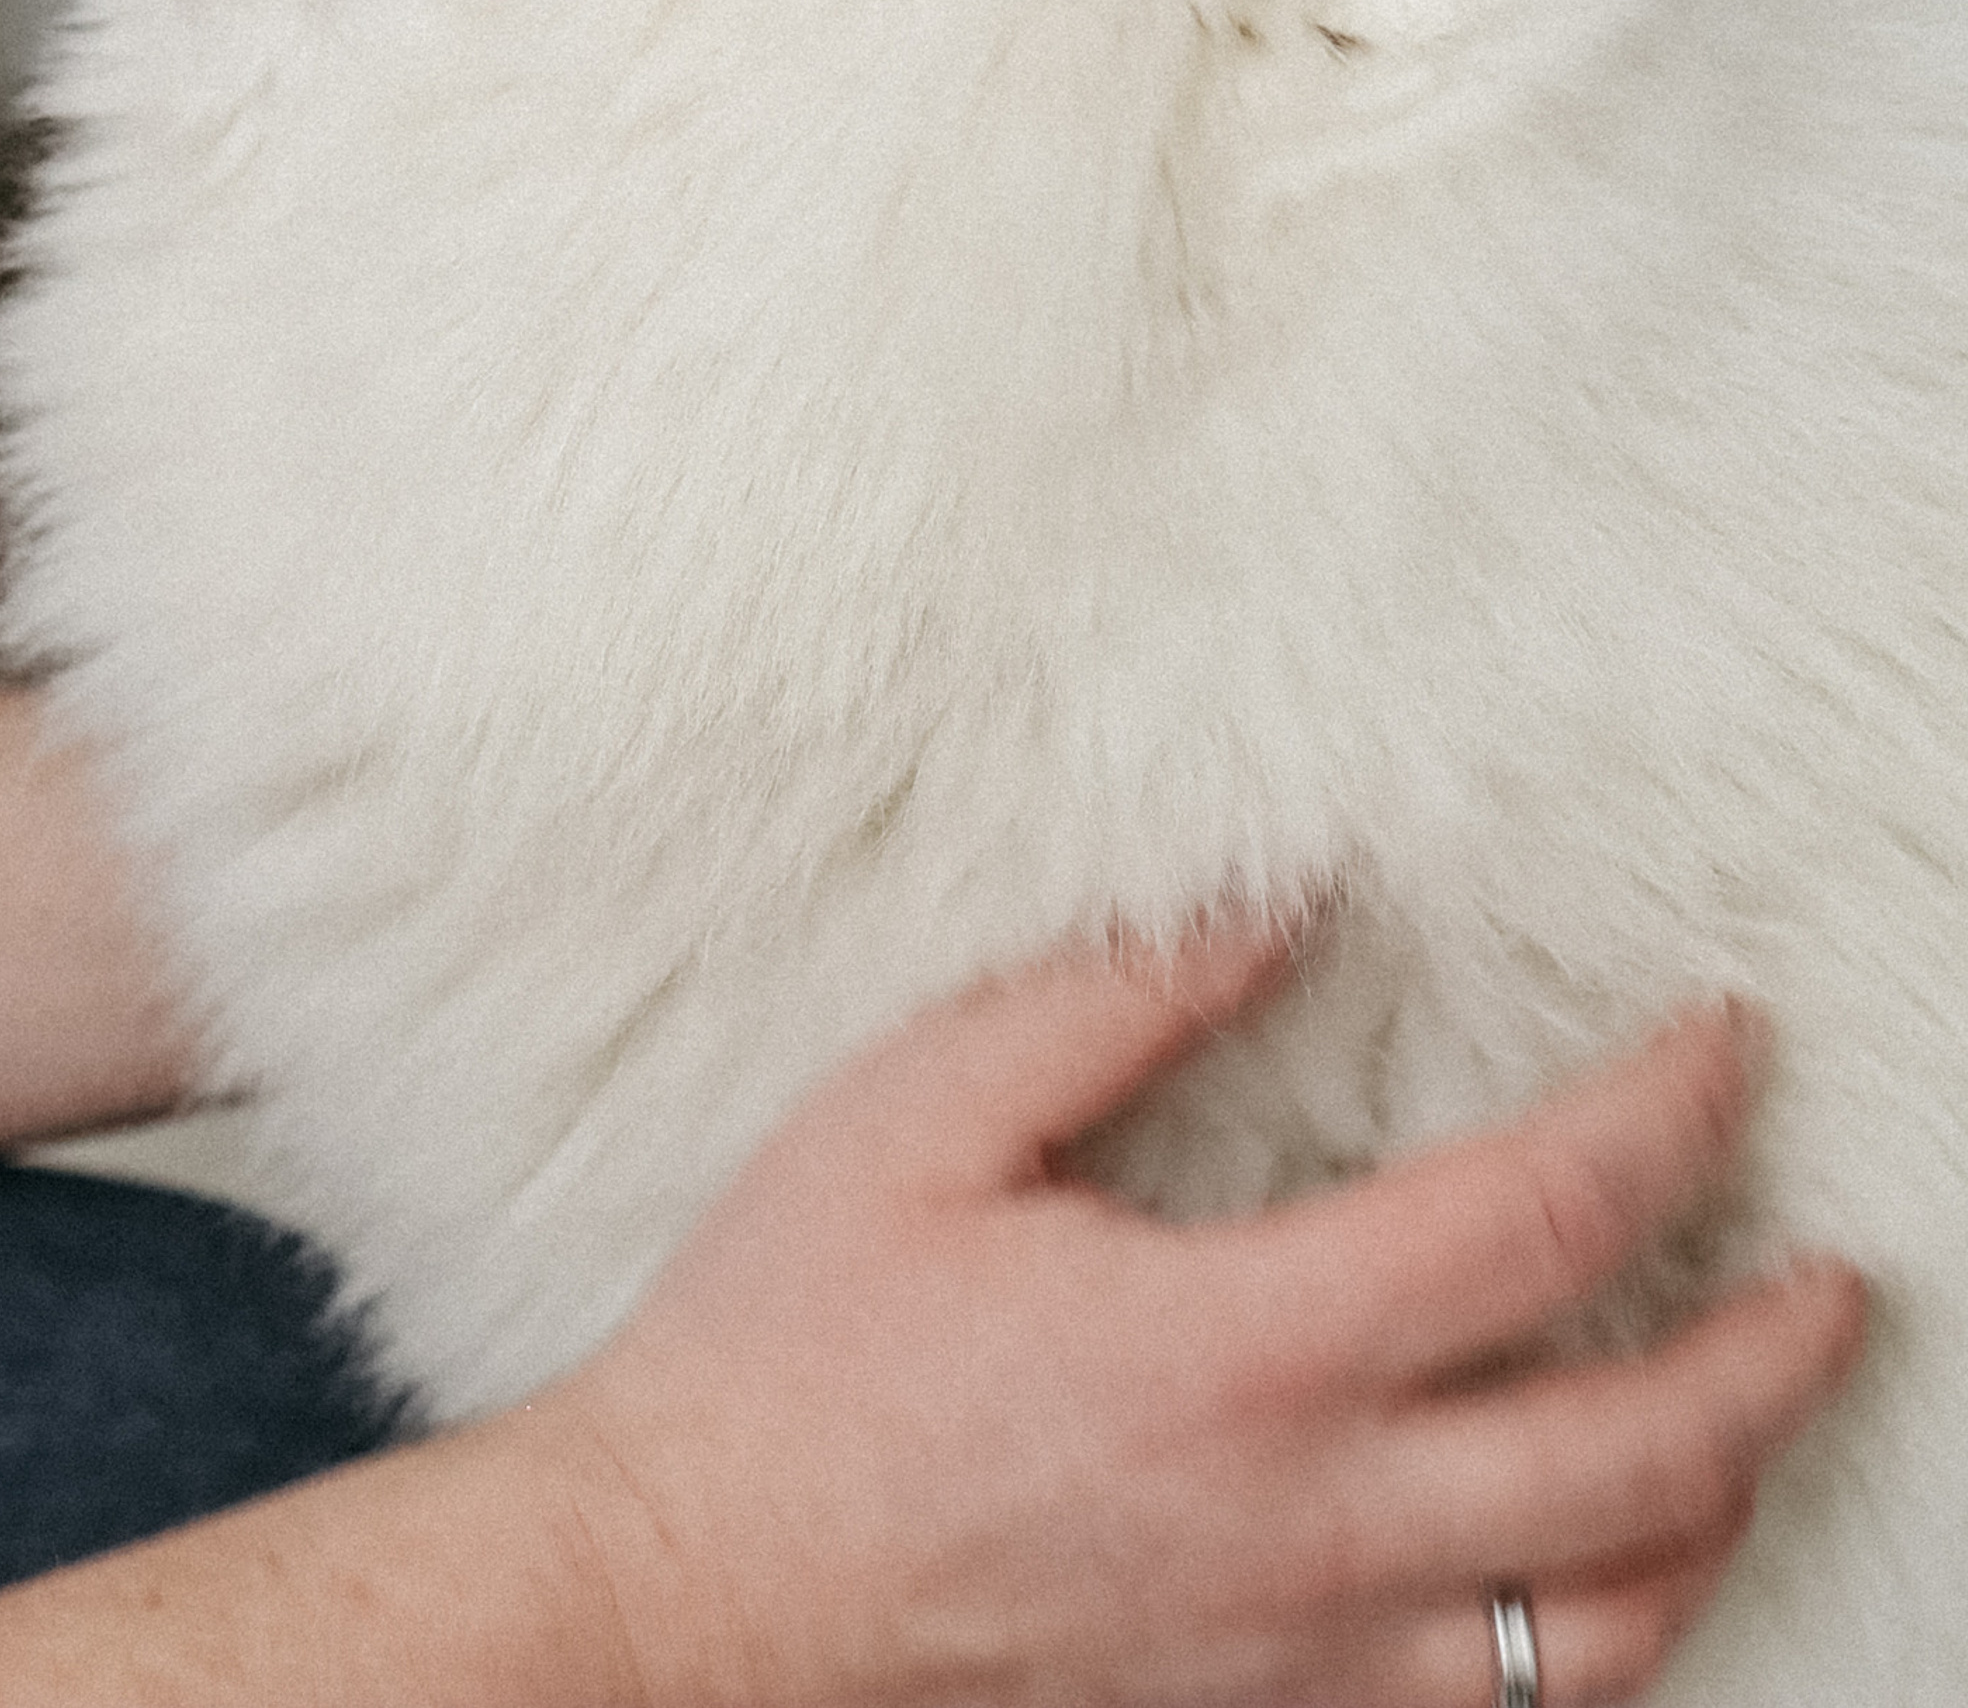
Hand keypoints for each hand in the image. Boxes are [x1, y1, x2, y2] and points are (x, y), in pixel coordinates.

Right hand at [551, 934, 1866, 1707]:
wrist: (691, 1606)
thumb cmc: (788, 1352)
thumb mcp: (925, 1111)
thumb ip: (1122, 995)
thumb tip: (1283, 901)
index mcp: (1238, 1351)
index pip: (1541, 1223)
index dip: (1670, 1117)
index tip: (1727, 1045)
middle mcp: (1311, 1529)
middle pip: (1646, 1456)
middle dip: (1779, 1351)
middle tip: (1842, 1274)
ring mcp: (1304, 1663)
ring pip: (1612, 1631)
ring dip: (1721, 1512)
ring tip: (1751, 1424)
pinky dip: (1603, 1649)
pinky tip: (1602, 1581)